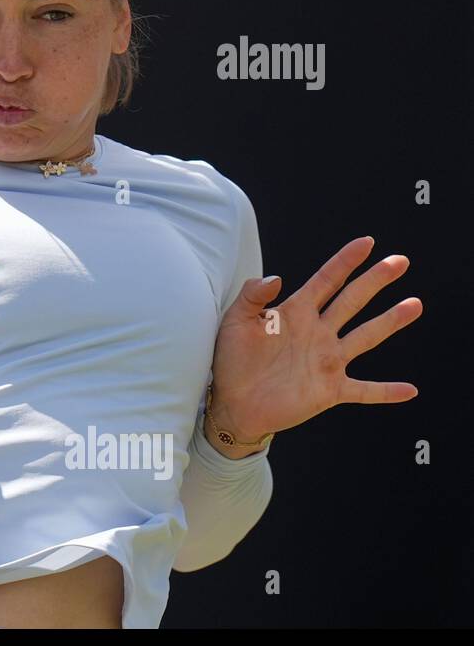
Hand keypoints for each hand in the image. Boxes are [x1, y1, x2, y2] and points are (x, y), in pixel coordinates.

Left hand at [210, 236, 422, 443]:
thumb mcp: (235, 322)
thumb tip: (275, 277)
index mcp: (295, 313)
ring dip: (390, 321)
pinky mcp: (330, 390)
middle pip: (352, 300)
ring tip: (414, 305)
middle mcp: (317, 333)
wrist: (232, 403)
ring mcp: (327, 361)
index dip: (345, 261)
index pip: (326, 280)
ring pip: (366, 337)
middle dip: (376, 280)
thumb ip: (252, 296)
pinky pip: (364, 390)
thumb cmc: (231, 360)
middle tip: (400, 261)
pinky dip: (386, 391)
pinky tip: (409, 390)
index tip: (366, 242)